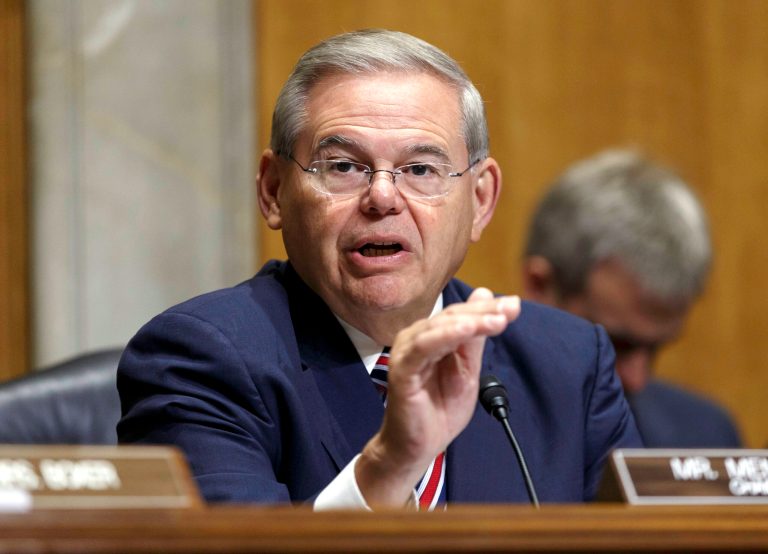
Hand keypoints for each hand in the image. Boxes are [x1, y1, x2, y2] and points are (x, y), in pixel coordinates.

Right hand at [355, 288, 520, 506]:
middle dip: (483, 311)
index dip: (488, 308)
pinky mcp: (401, 369)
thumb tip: (484, 296)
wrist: (418, 446)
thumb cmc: (439, 409)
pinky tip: (465, 330)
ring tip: (496, 320)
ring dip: (469, 321)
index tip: (514, 305)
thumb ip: (475, 338)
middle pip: (452, 316)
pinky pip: (423, 347)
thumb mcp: (468, 371)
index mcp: (432, 336)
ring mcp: (407, 352)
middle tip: (510, 309)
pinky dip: (444, 336)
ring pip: (440, 327)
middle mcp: (417, 338)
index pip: (461, 314)